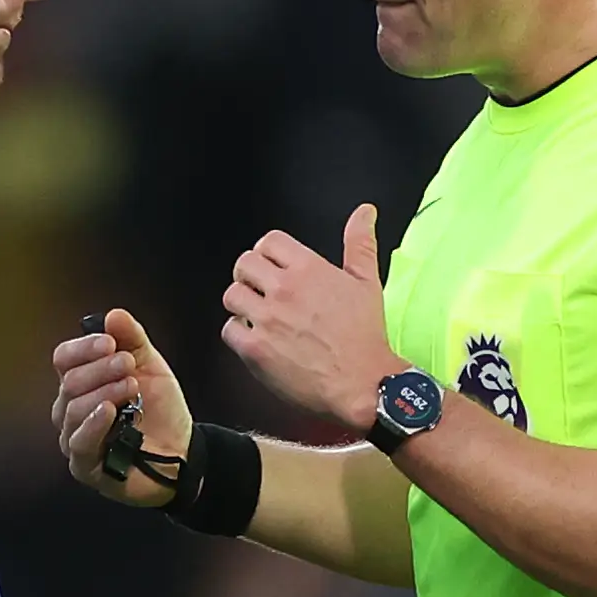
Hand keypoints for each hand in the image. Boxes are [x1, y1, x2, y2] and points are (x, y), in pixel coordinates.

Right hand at [52, 309, 192, 506]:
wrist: (184, 452)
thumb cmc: (160, 411)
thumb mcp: (151, 367)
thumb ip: (133, 340)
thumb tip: (113, 315)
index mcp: (82, 382)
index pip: (65, 359)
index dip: (85, 348)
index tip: (110, 342)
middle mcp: (71, 410)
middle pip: (69, 382)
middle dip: (101, 369)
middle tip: (128, 365)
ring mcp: (75, 438)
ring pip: (72, 409)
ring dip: (104, 393)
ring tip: (131, 388)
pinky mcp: (85, 466)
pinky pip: (79, 442)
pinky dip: (94, 423)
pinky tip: (110, 412)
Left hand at [221, 205, 405, 430]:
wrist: (363, 384)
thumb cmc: (366, 337)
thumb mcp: (367, 283)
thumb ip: (360, 243)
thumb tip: (365, 212)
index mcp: (309, 269)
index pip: (268, 242)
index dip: (267, 253)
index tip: (273, 267)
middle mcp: (284, 290)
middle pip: (244, 264)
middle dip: (250, 276)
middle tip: (262, 291)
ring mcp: (268, 319)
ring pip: (232, 295)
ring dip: (242, 304)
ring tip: (258, 316)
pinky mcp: (256, 349)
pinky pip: (229, 330)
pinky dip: (239, 335)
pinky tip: (258, 339)